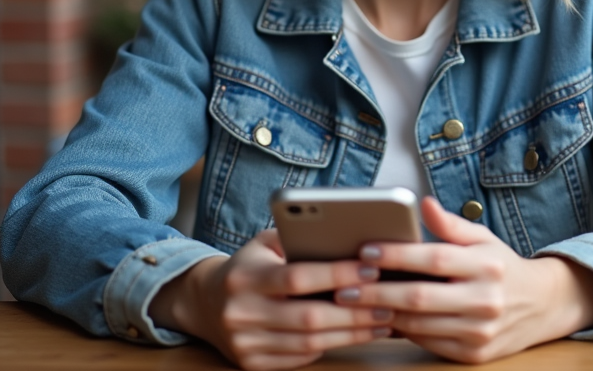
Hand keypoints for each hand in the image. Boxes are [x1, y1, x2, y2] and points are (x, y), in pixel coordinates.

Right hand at [149, 229, 393, 369]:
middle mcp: (241, 313)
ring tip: (383, 320)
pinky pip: (301, 358)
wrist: (203, 304)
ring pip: (310, 343)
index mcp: (244, 277)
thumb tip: (347, 235)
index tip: (372, 267)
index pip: (297, 277)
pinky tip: (358, 334)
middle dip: (355, 311)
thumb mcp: (262, 244)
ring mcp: (245, 344)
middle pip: (308, 317)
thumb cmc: (247, 267)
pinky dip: (334, 346)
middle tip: (389, 301)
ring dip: (353, 333)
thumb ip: (297, 238)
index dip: (337, 274)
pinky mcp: (252, 364)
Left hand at [334, 196, 592, 363]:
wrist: (543, 305)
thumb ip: (450, 224)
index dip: (396, 254)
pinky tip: (382, 320)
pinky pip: (429, 343)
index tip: (365, 250)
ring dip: (383, 314)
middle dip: (377, 291)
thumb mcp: (482, 238)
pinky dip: (403, 332)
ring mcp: (481, 332)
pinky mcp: (475, 355)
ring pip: (420, 324)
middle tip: (345, 286)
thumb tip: (422, 203)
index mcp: (486, 265)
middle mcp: (486, 299)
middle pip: (419, 297)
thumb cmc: (501, 266)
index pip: (433, 258)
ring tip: (355, 304)